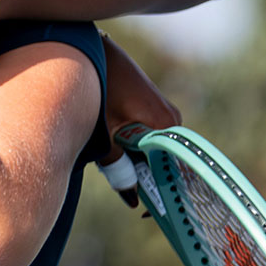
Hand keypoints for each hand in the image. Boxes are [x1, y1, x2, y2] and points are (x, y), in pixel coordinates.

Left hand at [97, 33, 181, 206]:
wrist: (88, 51)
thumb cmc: (98, 89)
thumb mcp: (104, 134)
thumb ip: (118, 167)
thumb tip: (133, 200)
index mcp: (166, 125)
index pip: (177, 170)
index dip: (164, 194)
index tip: (148, 213)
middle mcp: (172, 118)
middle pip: (166, 160)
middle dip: (148, 181)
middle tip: (131, 202)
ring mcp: (162, 111)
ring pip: (155, 149)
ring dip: (138, 164)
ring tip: (120, 177)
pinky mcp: (150, 107)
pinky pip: (148, 137)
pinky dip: (134, 149)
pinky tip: (116, 154)